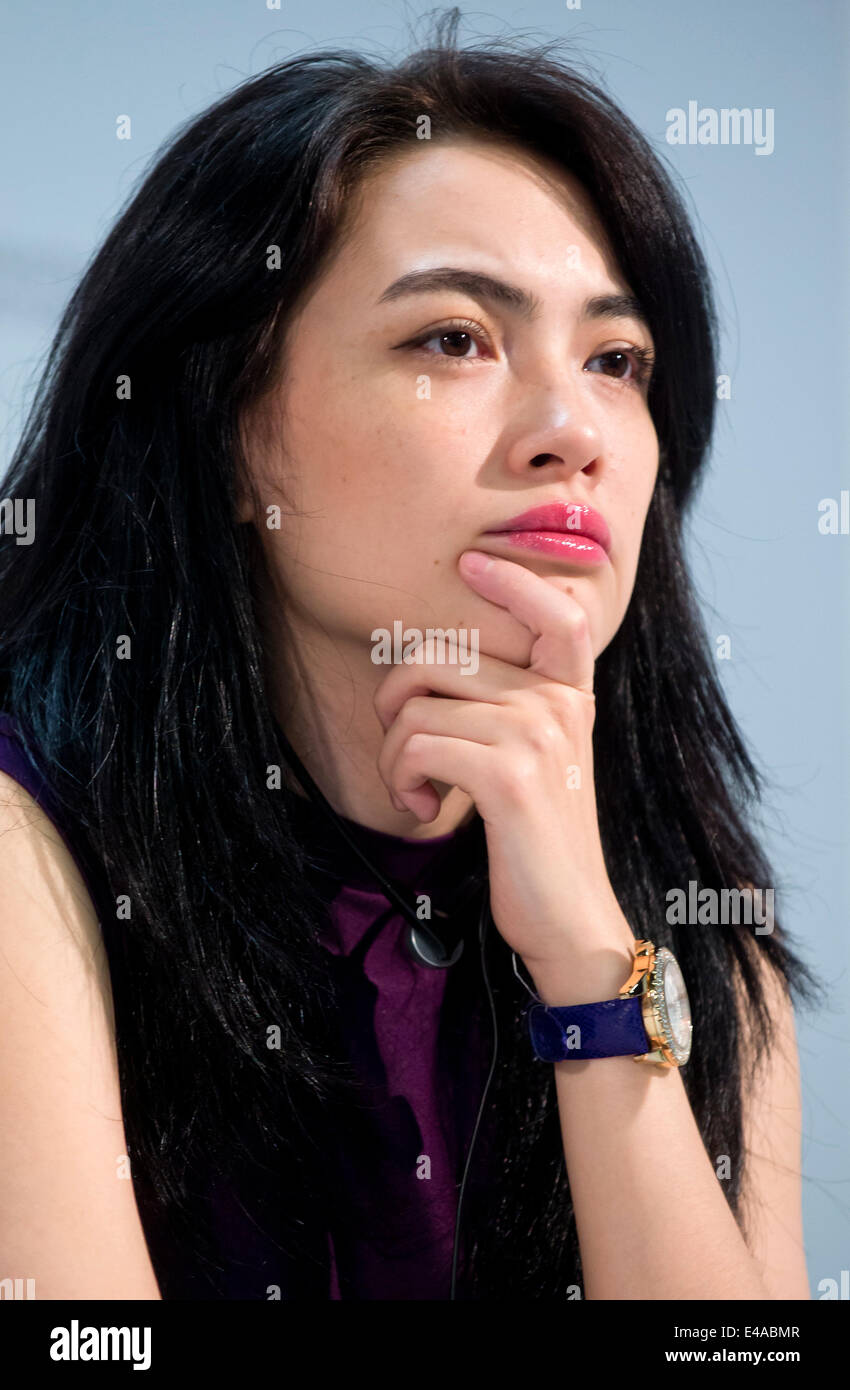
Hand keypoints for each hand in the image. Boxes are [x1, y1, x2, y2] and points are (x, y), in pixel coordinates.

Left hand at [372, 548, 630, 969]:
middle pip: (440, 656)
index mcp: (569, 697)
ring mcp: (538, 735)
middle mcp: (559, 705)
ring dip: (393, 757)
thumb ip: (508, 709)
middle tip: (405, 753)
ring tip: (417, 791)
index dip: (516, 581)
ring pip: (416, 707)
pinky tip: (420, 809)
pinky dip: (399, 780)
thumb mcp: (534, 762)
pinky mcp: (510, 776)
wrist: (569, 920)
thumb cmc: (534, 842)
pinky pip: (416, 745)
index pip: (558, 615)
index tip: (474, 563)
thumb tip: (430, 668)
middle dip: (396, 702)